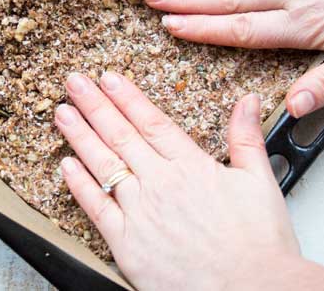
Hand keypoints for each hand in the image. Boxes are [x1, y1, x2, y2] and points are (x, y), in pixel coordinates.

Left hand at [56, 72, 323, 289]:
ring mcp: (140, 213)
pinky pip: (96, 208)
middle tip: (74, 83)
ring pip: (103, 165)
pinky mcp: (127, 244)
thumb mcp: (261, 182)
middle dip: (94, 105)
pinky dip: (80, 185)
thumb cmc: (259, 245)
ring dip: (80, 136)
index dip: (126, 97)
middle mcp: (161, 184)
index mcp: (191, 167)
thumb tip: (247, 102)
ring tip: (63, 113)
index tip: (108, 78)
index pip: (151, 122)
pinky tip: (67, 166)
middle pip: (121, 136)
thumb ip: (247, 138)